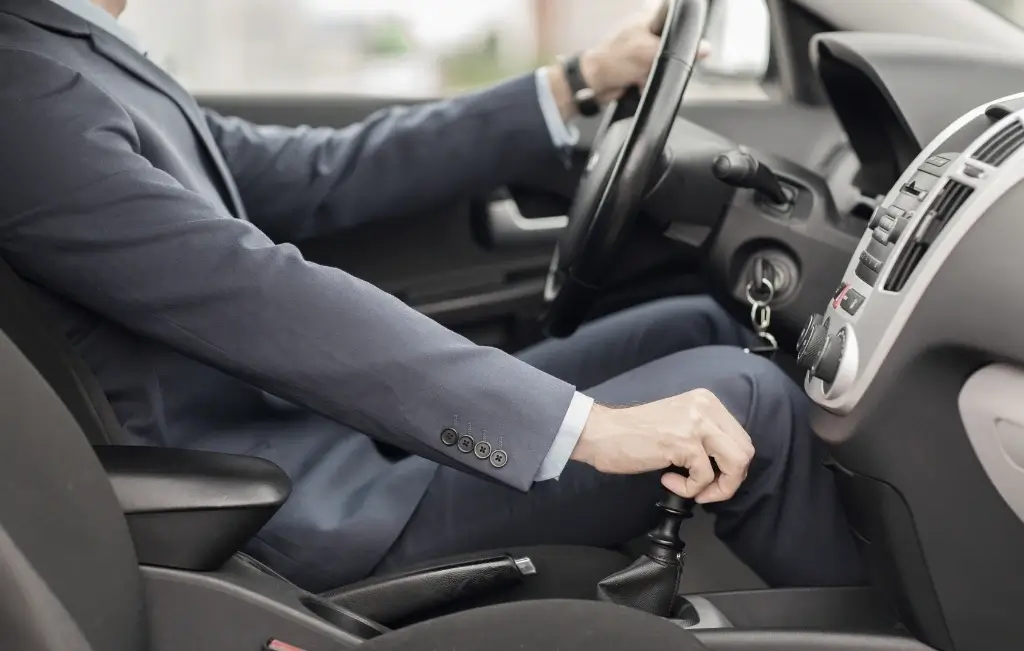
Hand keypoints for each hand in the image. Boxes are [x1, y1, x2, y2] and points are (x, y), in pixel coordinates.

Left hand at [544, 3, 710, 118]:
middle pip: (675, 43)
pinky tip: (638, 81)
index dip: (684, 32)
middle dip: (667, 59)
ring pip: (667, 61)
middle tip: (654, 64)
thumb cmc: (612, 61)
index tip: (682, 47)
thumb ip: (676, 49)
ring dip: (656, 72)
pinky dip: (649, 79)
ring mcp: (645, 48)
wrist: (594, 84)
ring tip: (643, 74)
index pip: (678, 17)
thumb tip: (704, 48)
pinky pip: (656, 73)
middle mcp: (648, 29)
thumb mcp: (648, 52)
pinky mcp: (642, 65)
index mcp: (650, 16)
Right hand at [569, 389, 754, 503]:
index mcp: (706, 401)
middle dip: (730, 480)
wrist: (600, 432)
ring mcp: (696, 423)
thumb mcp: (678, 423)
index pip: (741, 438)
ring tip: (693, 490)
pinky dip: (689, 489)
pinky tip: (668, 480)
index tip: (711, 480)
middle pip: (745, 452)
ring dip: (717, 488)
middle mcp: (705, 407)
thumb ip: (703, 435)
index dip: (731, 467)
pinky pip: (704, 476)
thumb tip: (725, 465)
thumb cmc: (631, 433)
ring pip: (736, 464)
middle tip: (706, 491)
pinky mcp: (684, 442)